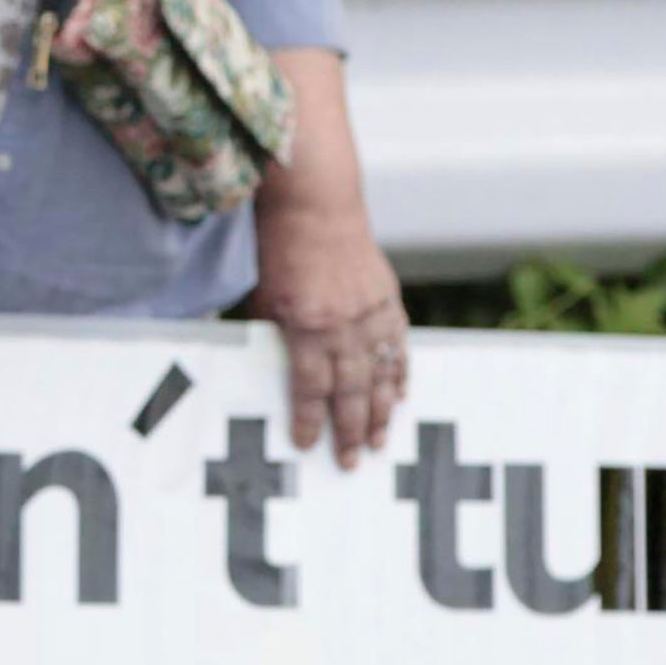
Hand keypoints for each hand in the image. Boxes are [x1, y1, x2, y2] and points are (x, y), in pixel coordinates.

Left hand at [252, 195, 406, 466]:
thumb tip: (281, 375)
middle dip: (348, 429)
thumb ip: (278, 338)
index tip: (307, 444)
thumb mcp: (265, 297)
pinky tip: (399, 397)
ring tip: (377, 442)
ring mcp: (370, 311)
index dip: (308, 419)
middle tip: (349, 461)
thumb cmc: (280, 248)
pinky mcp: (386, 298)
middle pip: (349, 389)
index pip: (309, 386)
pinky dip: (400, 373)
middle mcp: (343, 323)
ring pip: (380, 374)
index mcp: (307, 324)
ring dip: (379, 412)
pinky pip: (398, 345)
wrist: (315, 203)